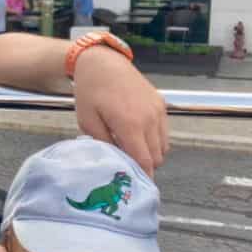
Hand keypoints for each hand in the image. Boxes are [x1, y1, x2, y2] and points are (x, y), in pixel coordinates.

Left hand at [72, 47, 168, 174]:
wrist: (103, 62)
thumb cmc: (90, 92)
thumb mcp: (87, 121)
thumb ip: (103, 144)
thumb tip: (115, 163)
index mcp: (129, 124)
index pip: (144, 161)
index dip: (143, 178)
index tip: (137, 188)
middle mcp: (149, 118)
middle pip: (156, 157)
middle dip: (145, 167)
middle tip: (130, 170)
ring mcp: (158, 110)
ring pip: (163, 147)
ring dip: (152, 154)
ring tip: (133, 153)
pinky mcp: (161, 104)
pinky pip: (164, 132)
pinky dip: (156, 140)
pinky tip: (139, 138)